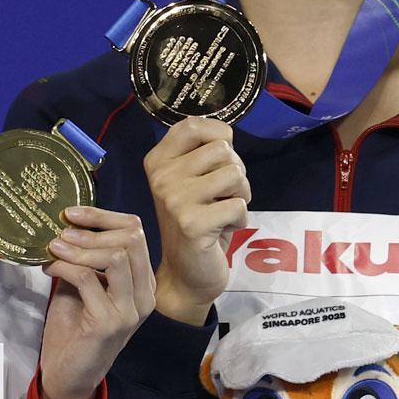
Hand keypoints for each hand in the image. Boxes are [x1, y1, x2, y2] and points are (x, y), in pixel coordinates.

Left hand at [37, 207, 154, 398]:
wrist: (69, 375)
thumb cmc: (75, 328)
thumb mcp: (83, 285)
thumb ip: (85, 258)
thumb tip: (66, 222)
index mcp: (142, 283)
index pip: (136, 232)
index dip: (104, 215)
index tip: (72, 212)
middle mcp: (145, 295)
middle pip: (132, 239)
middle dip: (92, 229)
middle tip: (60, 231)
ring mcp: (131, 310)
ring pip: (118, 256)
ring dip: (80, 247)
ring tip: (54, 248)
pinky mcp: (110, 323)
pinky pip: (89, 279)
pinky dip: (65, 267)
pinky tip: (49, 269)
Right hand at [142, 117, 250, 323]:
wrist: (185, 274)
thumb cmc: (195, 222)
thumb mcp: (192, 181)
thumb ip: (203, 155)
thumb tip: (227, 134)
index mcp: (157, 162)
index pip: (193, 125)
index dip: (220, 135)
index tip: (221, 158)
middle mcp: (161, 177)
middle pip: (224, 150)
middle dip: (236, 173)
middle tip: (221, 196)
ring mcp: (174, 200)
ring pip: (235, 175)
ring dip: (240, 196)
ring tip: (222, 212)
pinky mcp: (192, 224)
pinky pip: (239, 206)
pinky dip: (240, 220)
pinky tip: (221, 230)